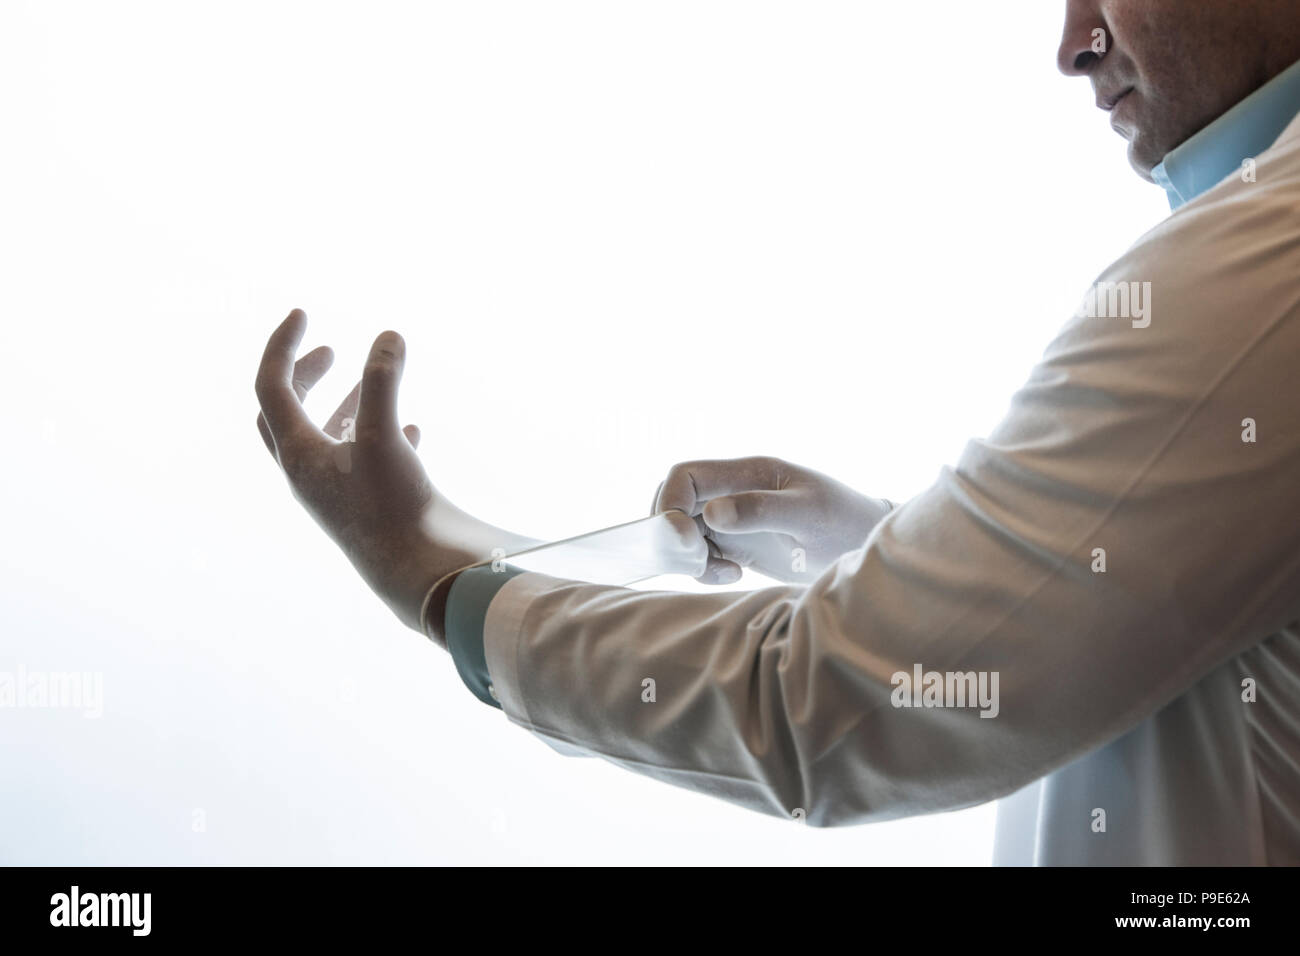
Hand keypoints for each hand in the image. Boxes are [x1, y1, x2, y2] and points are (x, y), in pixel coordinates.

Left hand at [255, 309, 534, 640]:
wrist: (416, 573)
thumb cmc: (391, 509)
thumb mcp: (383, 437)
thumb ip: (383, 382)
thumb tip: (389, 335)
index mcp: (298, 455)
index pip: (271, 387)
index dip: (282, 345)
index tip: (303, 313)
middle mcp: (310, 474)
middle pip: (286, 414)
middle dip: (303, 376)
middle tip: (328, 351)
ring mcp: (338, 491)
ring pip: (329, 437)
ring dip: (345, 403)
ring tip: (370, 379)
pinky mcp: (369, 504)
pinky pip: (366, 461)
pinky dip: (382, 433)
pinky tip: (411, 429)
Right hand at [651, 456, 893, 584]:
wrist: (869, 546)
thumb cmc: (846, 522)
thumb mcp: (808, 514)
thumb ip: (760, 510)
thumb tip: (711, 513)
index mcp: (748, 472)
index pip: (684, 475)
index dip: (670, 504)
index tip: (686, 540)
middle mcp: (734, 491)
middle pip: (676, 502)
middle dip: (674, 534)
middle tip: (698, 560)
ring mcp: (735, 518)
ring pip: (684, 530)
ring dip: (689, 556)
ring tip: (722, 572)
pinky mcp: (739, 544)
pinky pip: (702, 552)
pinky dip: (704, 568)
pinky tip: (732, 576)